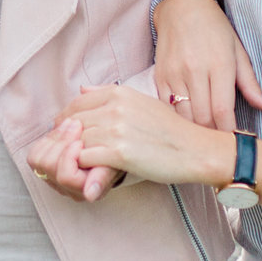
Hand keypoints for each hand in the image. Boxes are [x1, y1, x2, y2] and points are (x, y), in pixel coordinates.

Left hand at [27, 119, 121, 202]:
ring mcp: (55, 181)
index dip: (68, 157)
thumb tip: (89, 196)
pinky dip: (46, 140)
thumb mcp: (114, 162)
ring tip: (70, 125)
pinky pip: (34, 156)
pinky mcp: (44, 170)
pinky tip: (62, 131)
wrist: (112, 149)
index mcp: (86, 190)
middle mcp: (69, 190)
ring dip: (54, 138)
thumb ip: (102, 177)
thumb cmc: (115, 155)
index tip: (80, 142)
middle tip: (76, 124)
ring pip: (39, 161)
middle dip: (61, 140)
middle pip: (49, 166)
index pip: (65, 177)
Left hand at [58, 84, 235, 189]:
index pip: (77, 102)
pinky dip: (83, 166)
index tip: (66, 132)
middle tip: (67, 152)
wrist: (195, 150)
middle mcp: (115, 108)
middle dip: (66, 138)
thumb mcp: (141, 101)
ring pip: (76, 141)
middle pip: (73, 122)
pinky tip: (90, 171)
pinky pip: (85, 158)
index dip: (66, 119)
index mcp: (119, 93)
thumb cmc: (171, 129)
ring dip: (74, 155)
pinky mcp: (119, 153)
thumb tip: (82, 89)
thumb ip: (109, 94)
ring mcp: (116, 130)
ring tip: (76, 164)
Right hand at [154, 0, 261, 131]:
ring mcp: (174, 73)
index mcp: (219, 64)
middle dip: (213, 134)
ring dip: (195, 130)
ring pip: (184, 117)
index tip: (234, 140)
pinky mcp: (159, 76)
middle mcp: (195, 70)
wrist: (181, 7)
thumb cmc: (214, 28)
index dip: (229, 131)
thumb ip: (250, 82)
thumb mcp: (238, 50)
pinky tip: (187, 121)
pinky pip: (167, 107)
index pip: (223, 110)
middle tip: (220, 141)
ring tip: (205, 135)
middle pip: (203, 118)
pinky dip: (178, 119)